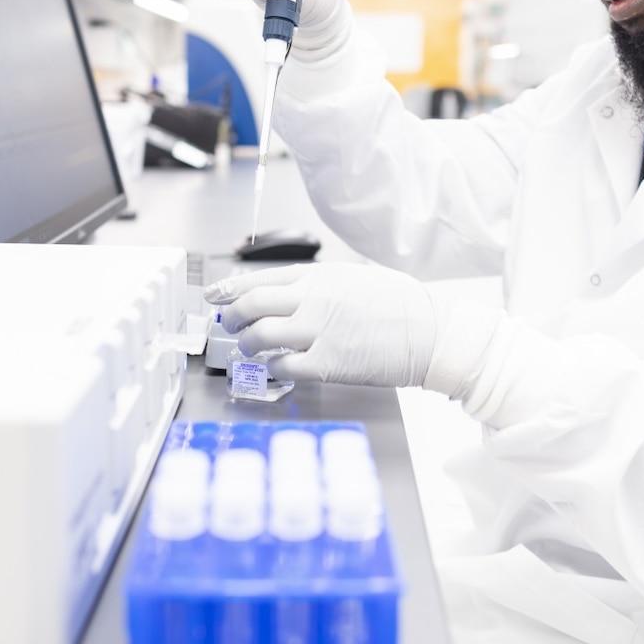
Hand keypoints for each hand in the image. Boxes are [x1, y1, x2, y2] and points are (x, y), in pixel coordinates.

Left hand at [205, 263, 436, 386]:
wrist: (430, 332)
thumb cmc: (400, 305)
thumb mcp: (356, 277)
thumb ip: (321, 284)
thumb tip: (290, 295)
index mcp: (321, 275)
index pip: (262, 278)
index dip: (231, 289)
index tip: (214, 296)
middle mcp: (314, 299)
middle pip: (252, 304)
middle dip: (231, 317)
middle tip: (228, 325)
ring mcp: (319, 331)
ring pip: (261, 336)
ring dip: (248, 345)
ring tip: (249, 349)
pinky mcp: (329, 363)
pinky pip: (284, 366)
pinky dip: (272, 368)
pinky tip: (275, 368)